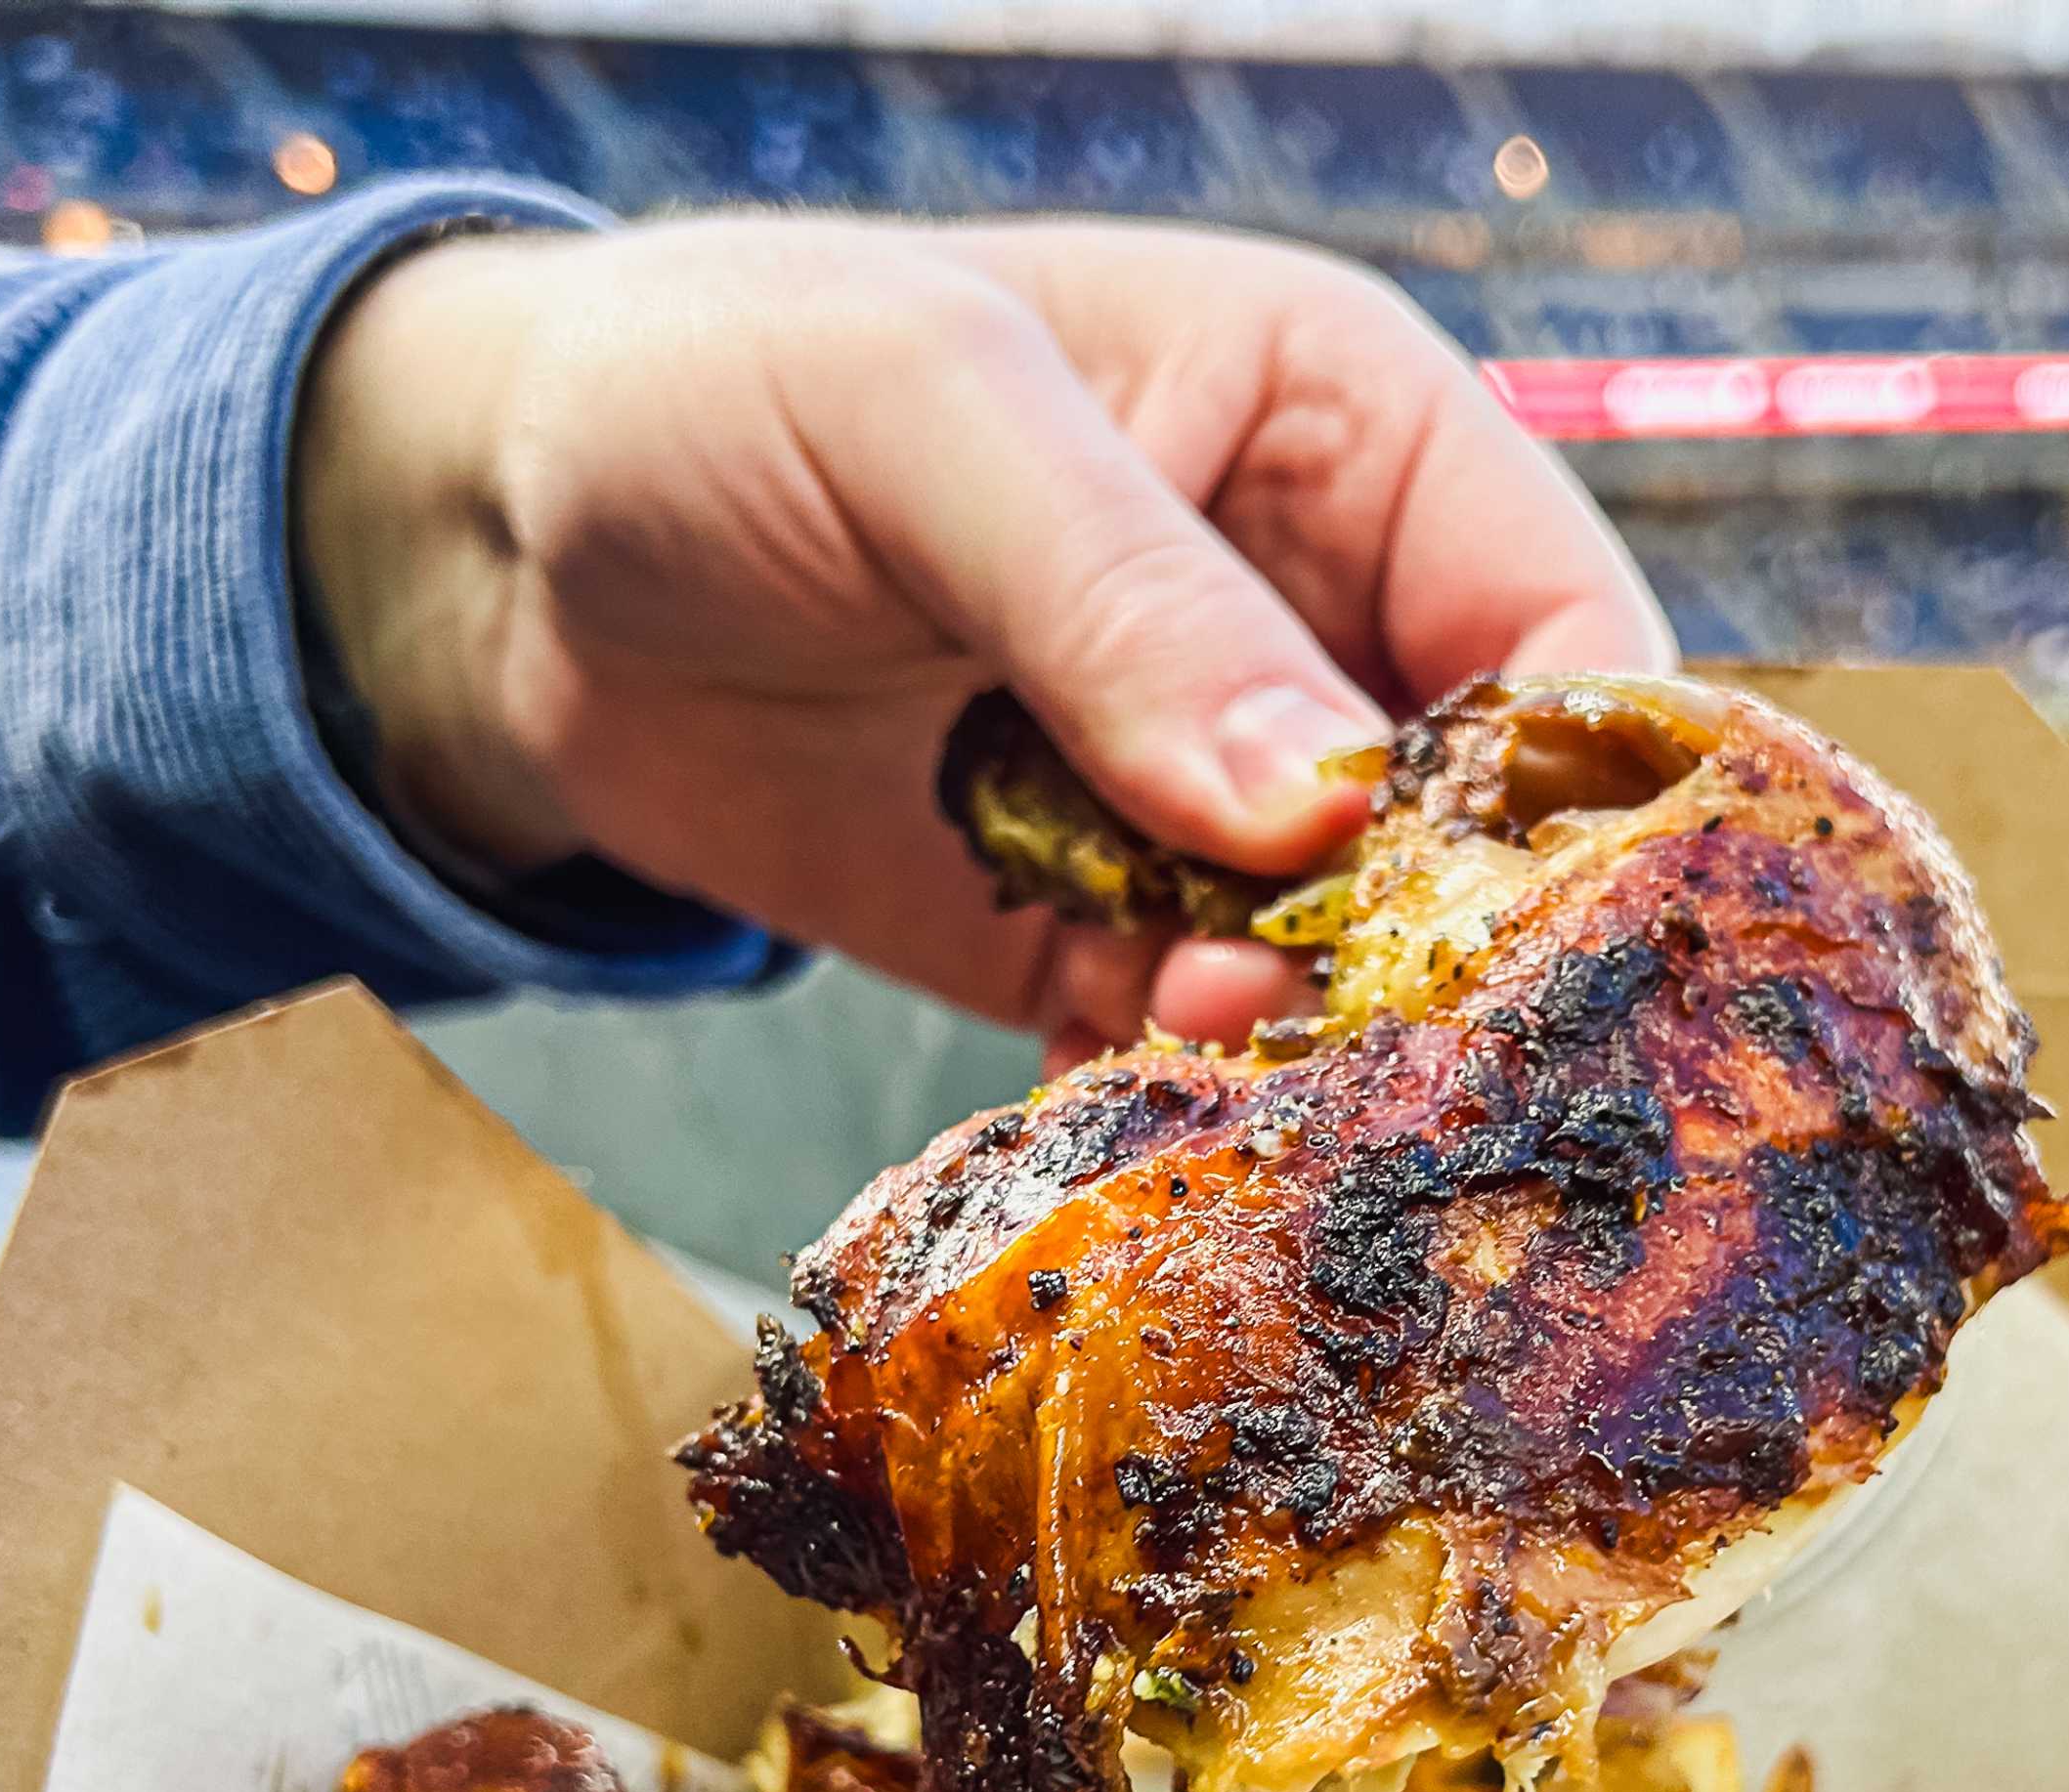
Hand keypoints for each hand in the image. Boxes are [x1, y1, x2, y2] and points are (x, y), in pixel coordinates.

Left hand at [295, 213, 1673, 1063]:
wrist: (497, 557)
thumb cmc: (715, 387)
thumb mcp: (928, 417)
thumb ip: (1128, 596)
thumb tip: (1314, 805)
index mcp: (1346, 434)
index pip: (1561, 623)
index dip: (1570, 782)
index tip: (1507, 926)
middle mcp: (1315, 622)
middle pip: (1477, 828)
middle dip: (1437, 949)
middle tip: (1362, 1053)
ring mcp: (1209, 797)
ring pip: (1352, 964)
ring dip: (1305, 1047)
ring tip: (1206, 1071)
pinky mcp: (1100, 935)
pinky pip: (1201, 1045)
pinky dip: (1182, 1100)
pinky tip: (1130, 1127)